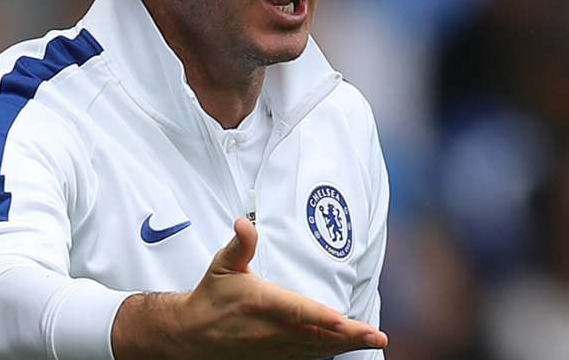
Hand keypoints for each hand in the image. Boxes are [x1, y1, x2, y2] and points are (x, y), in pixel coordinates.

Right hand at [112, 218, 386, 359]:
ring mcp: (275, 347)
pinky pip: (308, 356)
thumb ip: (240, 244)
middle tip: (376, 335)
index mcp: (261, 303)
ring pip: (316, 349)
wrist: (192, 334)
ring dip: (345, 346)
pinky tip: (347, 347)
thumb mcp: (223, 265)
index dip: (320, 317)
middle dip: (348, 336)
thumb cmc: (212, 295)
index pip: (296, 311)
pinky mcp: (276, 355)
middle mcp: (272, 329)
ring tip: (371, 339)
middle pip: (316, 335)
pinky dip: (329, 352)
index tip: (343, 320)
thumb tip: (244, 221)